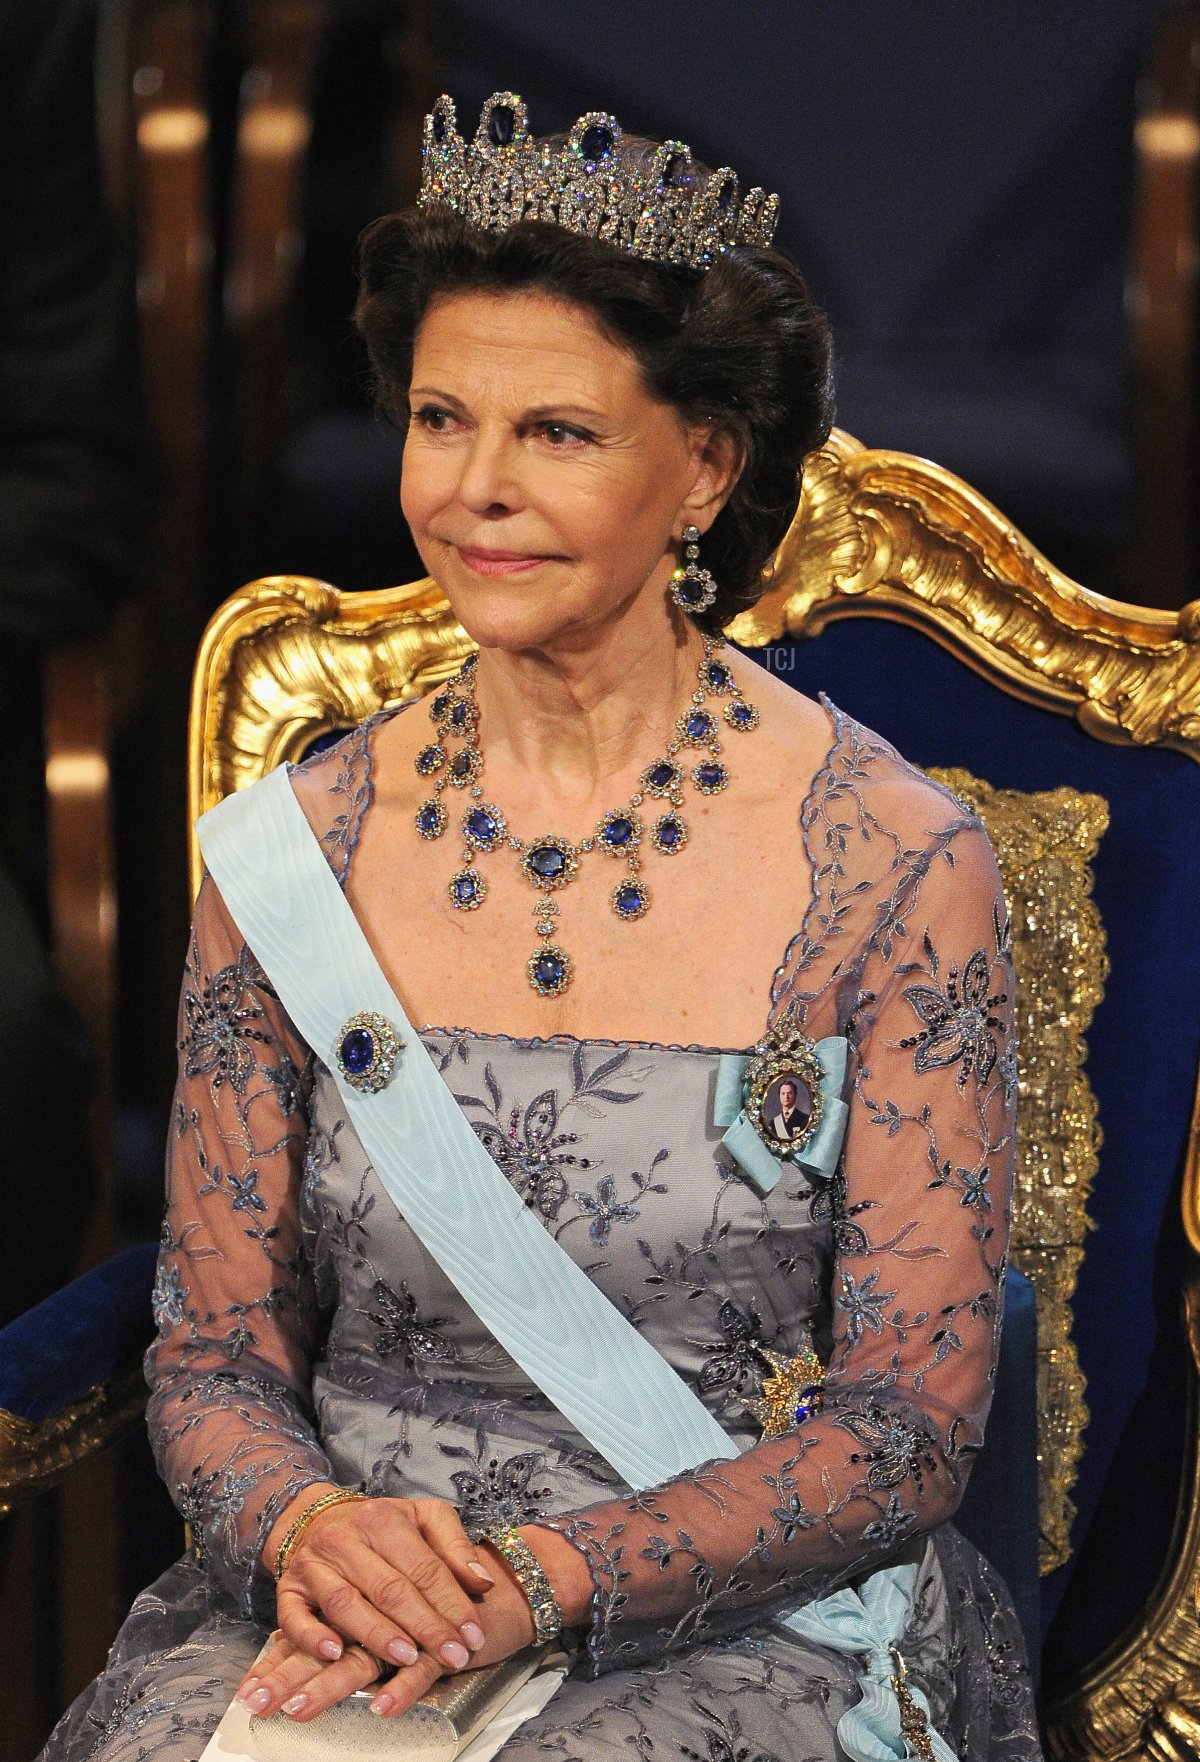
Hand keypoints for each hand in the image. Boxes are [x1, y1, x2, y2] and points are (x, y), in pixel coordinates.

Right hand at [270, 1492, 497, 1676]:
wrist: (320, 1521)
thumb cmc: (381, 1529)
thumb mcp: (423, 1520)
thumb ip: (455, 1547)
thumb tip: (483, 1583)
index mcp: (383, 1519)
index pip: (424, 1567)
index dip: (452, 1603)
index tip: (474, 1636)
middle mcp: (345, 1540)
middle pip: (390, 1589)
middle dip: (425, 1627)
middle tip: (453, 1658)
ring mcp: (313, 1565)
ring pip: (346, 1604)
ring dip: (378, 1635)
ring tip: (408, 1658)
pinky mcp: (287, 1591)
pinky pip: (295, 1618)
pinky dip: (313, 1637)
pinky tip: (336, 1654)